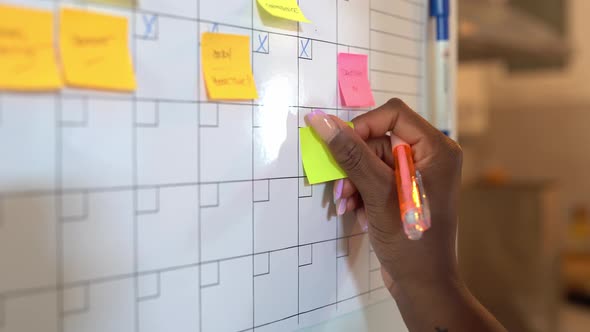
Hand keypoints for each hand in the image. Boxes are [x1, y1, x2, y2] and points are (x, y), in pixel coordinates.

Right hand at [304, 99, 462, 291]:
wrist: (421, 284)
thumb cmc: (411, 240)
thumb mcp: (378, 193)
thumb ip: (351, 155)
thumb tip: (323, 122)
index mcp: (436, 148)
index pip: (393, 114)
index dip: (363, 126)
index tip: (341, 147)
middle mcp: (429, 156)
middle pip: (378, 139)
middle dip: (355, 164)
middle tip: (342, 190)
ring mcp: (416, 175)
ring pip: (371, 160)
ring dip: (353, 182)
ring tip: (347, 205)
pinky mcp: (403, 191)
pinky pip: (374, 178)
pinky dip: (361, 193)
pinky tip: (358, 213)